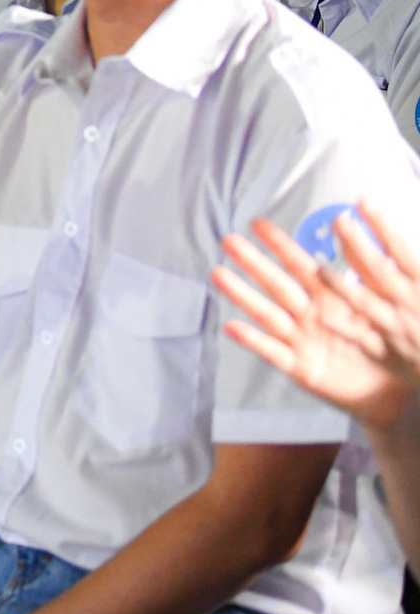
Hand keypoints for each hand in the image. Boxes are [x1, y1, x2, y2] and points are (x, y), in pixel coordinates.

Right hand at [213, 211, 409, 431]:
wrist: (395, 389)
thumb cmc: (387, 346)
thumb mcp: (382, 303)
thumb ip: (368, 271)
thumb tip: (358, 239)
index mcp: (328, 298)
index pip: (299, 264)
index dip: (279, 244)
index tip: (260, 224)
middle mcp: (308, 315)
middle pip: (276, 284)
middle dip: (252, 261)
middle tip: (229, 241)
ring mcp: (301, 340)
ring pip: (267, 313)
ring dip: (242, 294)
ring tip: (219, 274)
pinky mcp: (300, 367)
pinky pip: (273, 352)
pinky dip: (253, 340)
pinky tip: (233, 327)